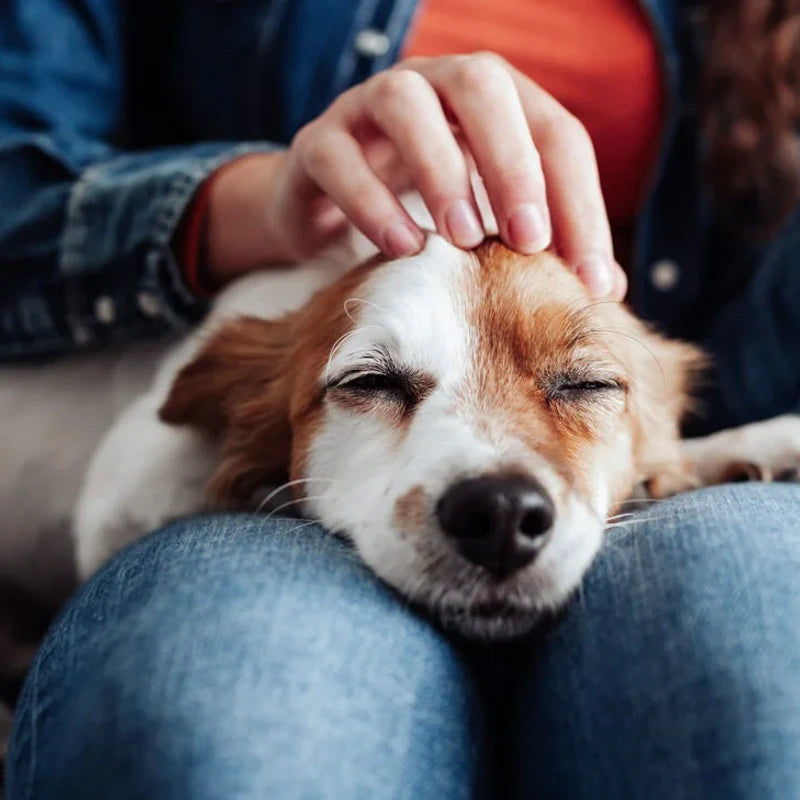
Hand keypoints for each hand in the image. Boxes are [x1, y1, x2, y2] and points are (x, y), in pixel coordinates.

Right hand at [207, 53, 626, 298]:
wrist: (330, 210)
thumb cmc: (426, 214)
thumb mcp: (491, 223)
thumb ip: (544, 244)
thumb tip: (608, 288)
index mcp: (493, 103)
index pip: (553, 133)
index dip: (579, 203)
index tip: (589, 280)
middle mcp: (434, 86)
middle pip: (483, 88)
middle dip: (513, 164)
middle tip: (529, 241)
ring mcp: (368, 107)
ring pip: (406, 102)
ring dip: (442, 170)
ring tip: (465, 240)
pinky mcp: (318, 143)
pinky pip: (339, 156)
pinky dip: (371, 200)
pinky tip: (403, 248)